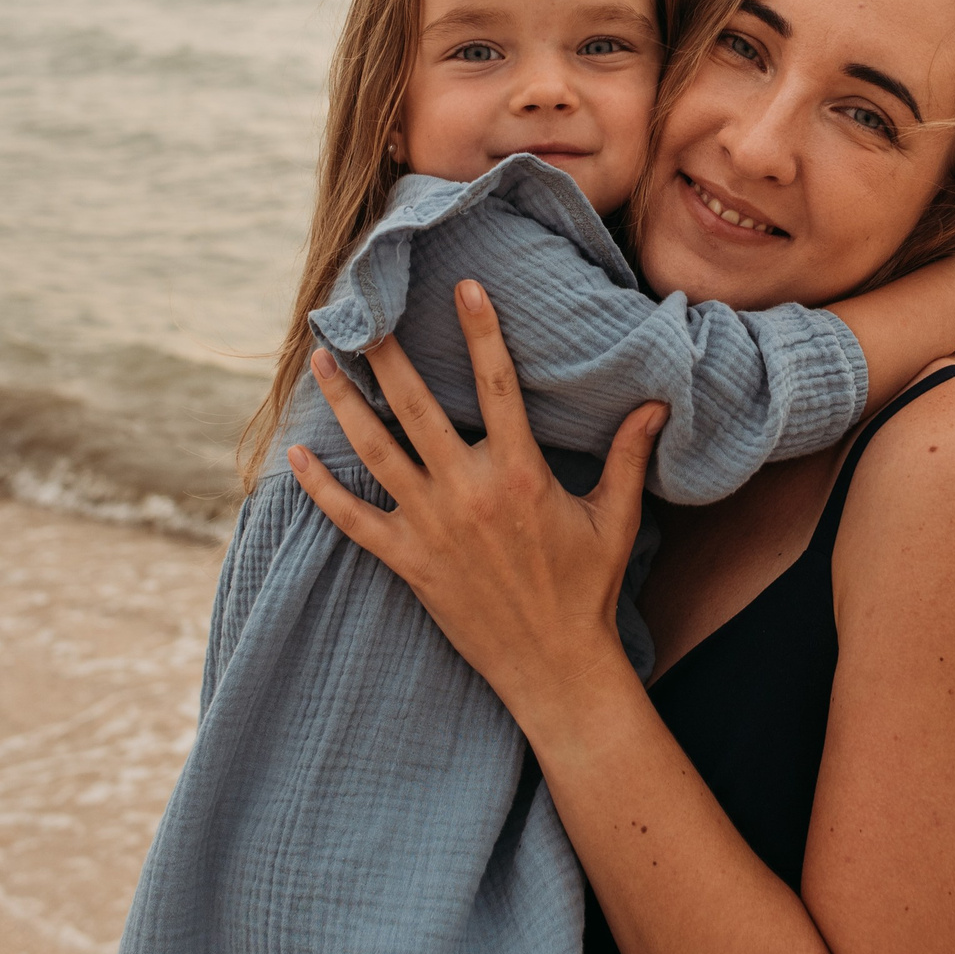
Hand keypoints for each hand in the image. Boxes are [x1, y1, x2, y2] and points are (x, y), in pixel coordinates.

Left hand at [285, 279, 667, 716]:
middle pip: (416, 409)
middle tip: (360, 313)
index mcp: (520, 474)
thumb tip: (658, 403)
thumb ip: (629, 455)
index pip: (497, 386)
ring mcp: (431, 527)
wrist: (554, 665)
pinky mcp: (406, 562)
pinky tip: (296, 455)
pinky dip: (321, 488)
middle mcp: (469, 492)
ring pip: (375, 452)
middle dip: (386, 356)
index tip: (465, 288)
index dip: (481, 332)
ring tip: (321, 362)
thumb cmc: (587, 589)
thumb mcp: (616, 517)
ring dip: (344, 404)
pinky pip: (352, 519)